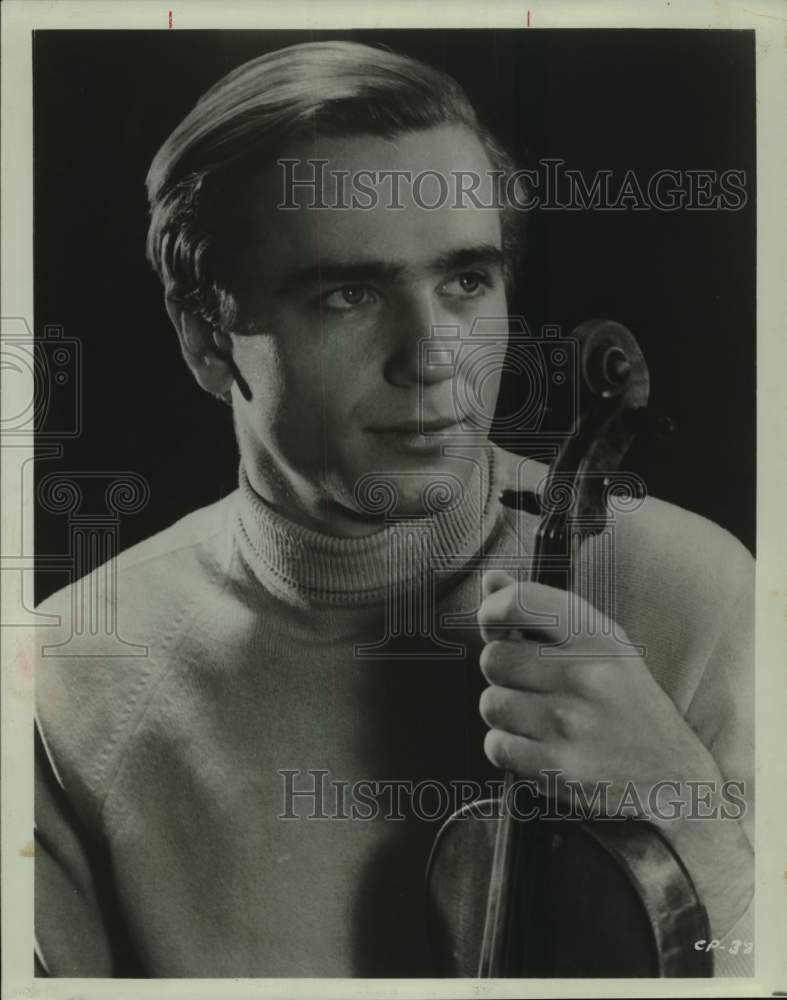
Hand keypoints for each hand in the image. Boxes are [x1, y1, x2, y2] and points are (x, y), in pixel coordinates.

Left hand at [476, 569, 753, 935]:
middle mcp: (583, 674)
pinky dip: (508, 750)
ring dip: (505, 715)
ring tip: (537, 720)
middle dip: (502, 674)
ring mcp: (569, 722)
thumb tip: (491, 580)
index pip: (520, 602)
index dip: (493, 612)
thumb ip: (542, 611)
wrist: (674, 779)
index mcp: (596, 636)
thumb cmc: (629, 706)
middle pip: (493, 658)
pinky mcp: (557, 766)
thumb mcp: (603, 646)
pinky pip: (496, 746)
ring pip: (490, 704)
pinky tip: (537, 748)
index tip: (496, 627)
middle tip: (530, 686)